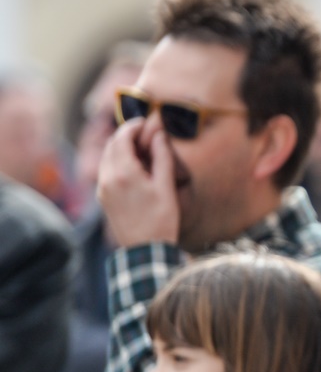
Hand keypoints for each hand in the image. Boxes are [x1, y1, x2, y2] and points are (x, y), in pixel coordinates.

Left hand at [98, 117, 179, 246]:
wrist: (144, 250)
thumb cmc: (161, 220)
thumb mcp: (166, 187)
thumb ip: (161, 157)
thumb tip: (159, 134)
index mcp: (124, 172)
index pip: (122, 137)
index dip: (133, 126)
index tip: (146, 122)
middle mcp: (107, 177)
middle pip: (111, 145)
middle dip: (126, 135)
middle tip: (145, 133)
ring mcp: (102, 188)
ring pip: (107, 157)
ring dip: (121, 148)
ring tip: (141, 149)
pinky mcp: (102, 196)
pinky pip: (106, 170)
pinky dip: (117, 161)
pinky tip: (133, 167)